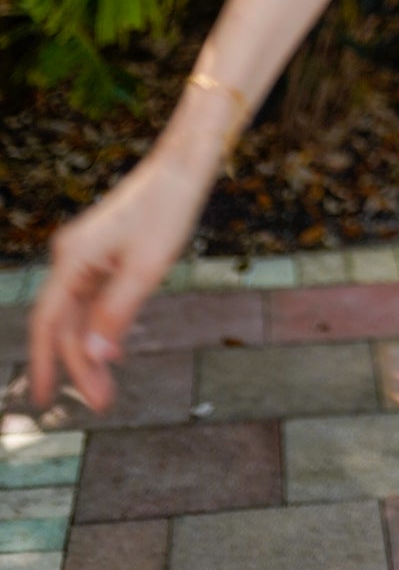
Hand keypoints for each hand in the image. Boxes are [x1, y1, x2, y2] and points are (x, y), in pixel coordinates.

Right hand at [27, 146, 213, 413]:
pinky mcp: (101, 252)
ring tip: (107, 388)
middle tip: (101, 403)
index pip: (49, 322)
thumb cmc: (167, 211)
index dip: (47, 362)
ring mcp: (85, 253)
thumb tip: (95, 358)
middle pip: (65, 321)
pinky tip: (113, 352)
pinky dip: (100, 325)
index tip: (44, 400)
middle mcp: (70, 256)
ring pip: (79, 312)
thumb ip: (116, 314)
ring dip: (92, 348)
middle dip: (79, 364)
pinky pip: (93, 297)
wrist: (183, 166)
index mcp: (72, 258)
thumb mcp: (146, 269)